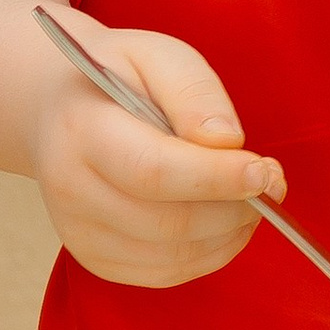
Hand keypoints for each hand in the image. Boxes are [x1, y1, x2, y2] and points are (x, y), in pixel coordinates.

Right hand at [27, 8, 285, 288]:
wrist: (58, 109)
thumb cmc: (119, 77)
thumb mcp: (157, 56)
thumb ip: (194, 92)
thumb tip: (227, 142)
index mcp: (82, 131)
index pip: (153, 171)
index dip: (217, 177)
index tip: (265, 171)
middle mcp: (70, 191)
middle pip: (167, 222)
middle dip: (234, 208)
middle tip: (271, 181)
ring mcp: (79, 233)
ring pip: (172, 256)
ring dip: (229, 234)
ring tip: (251, 197)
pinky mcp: (95, 259)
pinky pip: (166, 273)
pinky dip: (210, 253)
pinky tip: (224, 220)